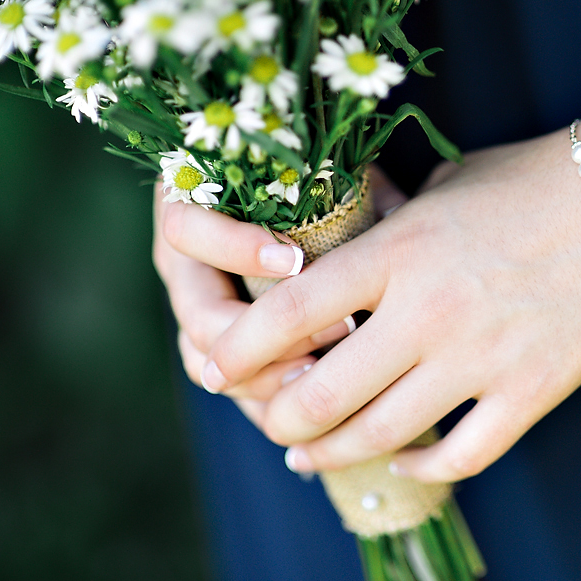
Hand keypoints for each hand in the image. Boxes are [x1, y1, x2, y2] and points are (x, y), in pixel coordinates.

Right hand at [153, 164, 407, 424]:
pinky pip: (232, 388)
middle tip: (335, 329)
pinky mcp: (222, 355)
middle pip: (197, 315)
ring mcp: (199, 315)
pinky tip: (316, 400)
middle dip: (260, 336)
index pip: (188, 231)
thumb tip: (395, 218)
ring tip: (327, 372)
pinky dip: (269, 400)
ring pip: (207, 362)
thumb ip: (346, 194)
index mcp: (194, 209)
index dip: (236, 249)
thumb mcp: (327, 179)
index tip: (295, 262)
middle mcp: (186, 268)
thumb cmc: (316, 184)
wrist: (299, 214)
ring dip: (267, 375)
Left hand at [197, 126, 580, 482]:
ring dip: (333, 454)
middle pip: (322, 395)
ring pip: (382, 436)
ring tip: (310, 457)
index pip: (288, 313)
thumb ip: (390, 216)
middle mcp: (429, 312)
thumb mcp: (449, 182)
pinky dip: (421, 466)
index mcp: (400, 250)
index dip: (239, 350)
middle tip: (271, 424)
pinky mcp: (532, 390)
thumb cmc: (539, 176)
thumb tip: (344, 232)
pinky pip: (461, 453)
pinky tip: (404, 459)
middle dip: (280, 421)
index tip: (218, 366)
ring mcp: (483, 358)